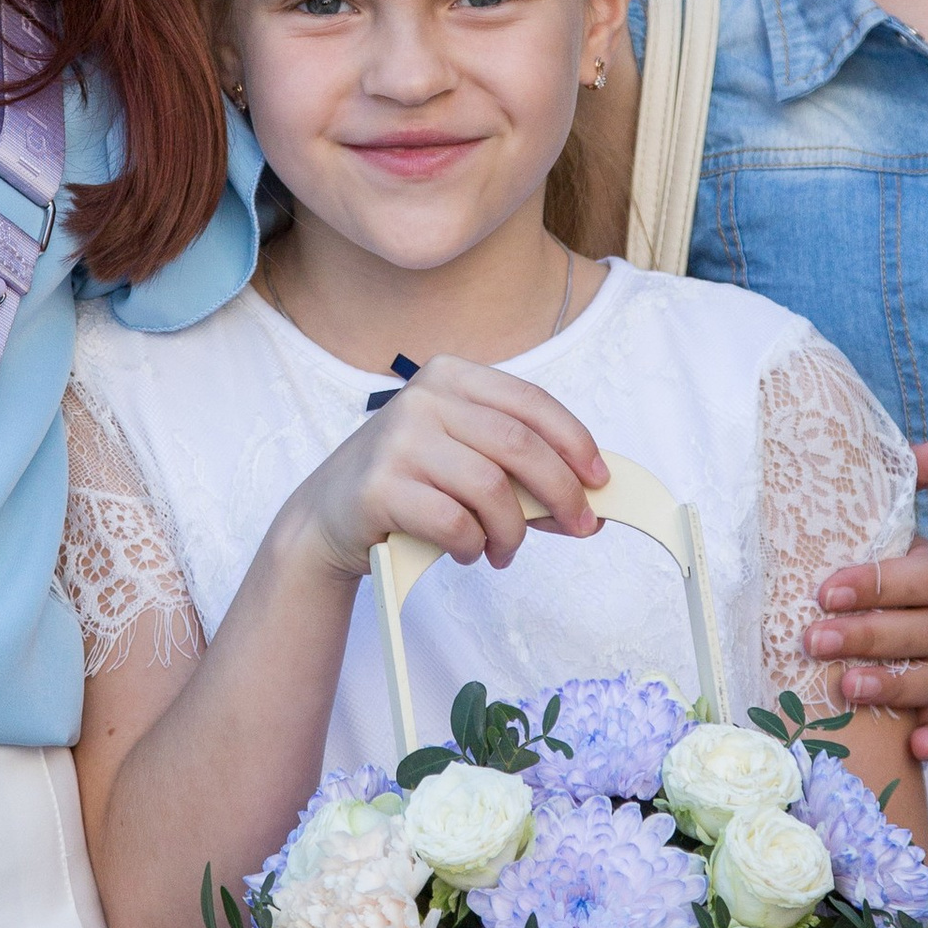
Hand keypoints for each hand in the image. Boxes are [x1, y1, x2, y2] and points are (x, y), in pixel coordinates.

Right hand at [280, 357, 610, 582]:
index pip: (530, 402)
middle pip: (518, 444)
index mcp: (450, 376)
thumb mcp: (463, 459)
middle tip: (578, 526)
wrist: (327, 518)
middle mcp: (422, 399)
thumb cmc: (409, 485)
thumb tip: (591, 505)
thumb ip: (520, 471)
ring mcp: (397, 441)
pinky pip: (455, 523)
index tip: (600, 480)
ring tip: (503, 550)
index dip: (574, 441)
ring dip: (511, 531)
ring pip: (490, 488)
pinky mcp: (380, 487)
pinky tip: (466, 551)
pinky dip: (473, 545)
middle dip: (560, 491)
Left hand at [811, 435, 927, 763]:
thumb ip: (893, 478)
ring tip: (845, 689)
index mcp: (921, 574)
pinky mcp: (921, 714)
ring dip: (894, 685)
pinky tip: (914, 746)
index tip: (825, 592)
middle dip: (870, 634)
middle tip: (813, 639)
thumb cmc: (829, 567)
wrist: (804, 619)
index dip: (882, 584)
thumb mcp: (847, 521)